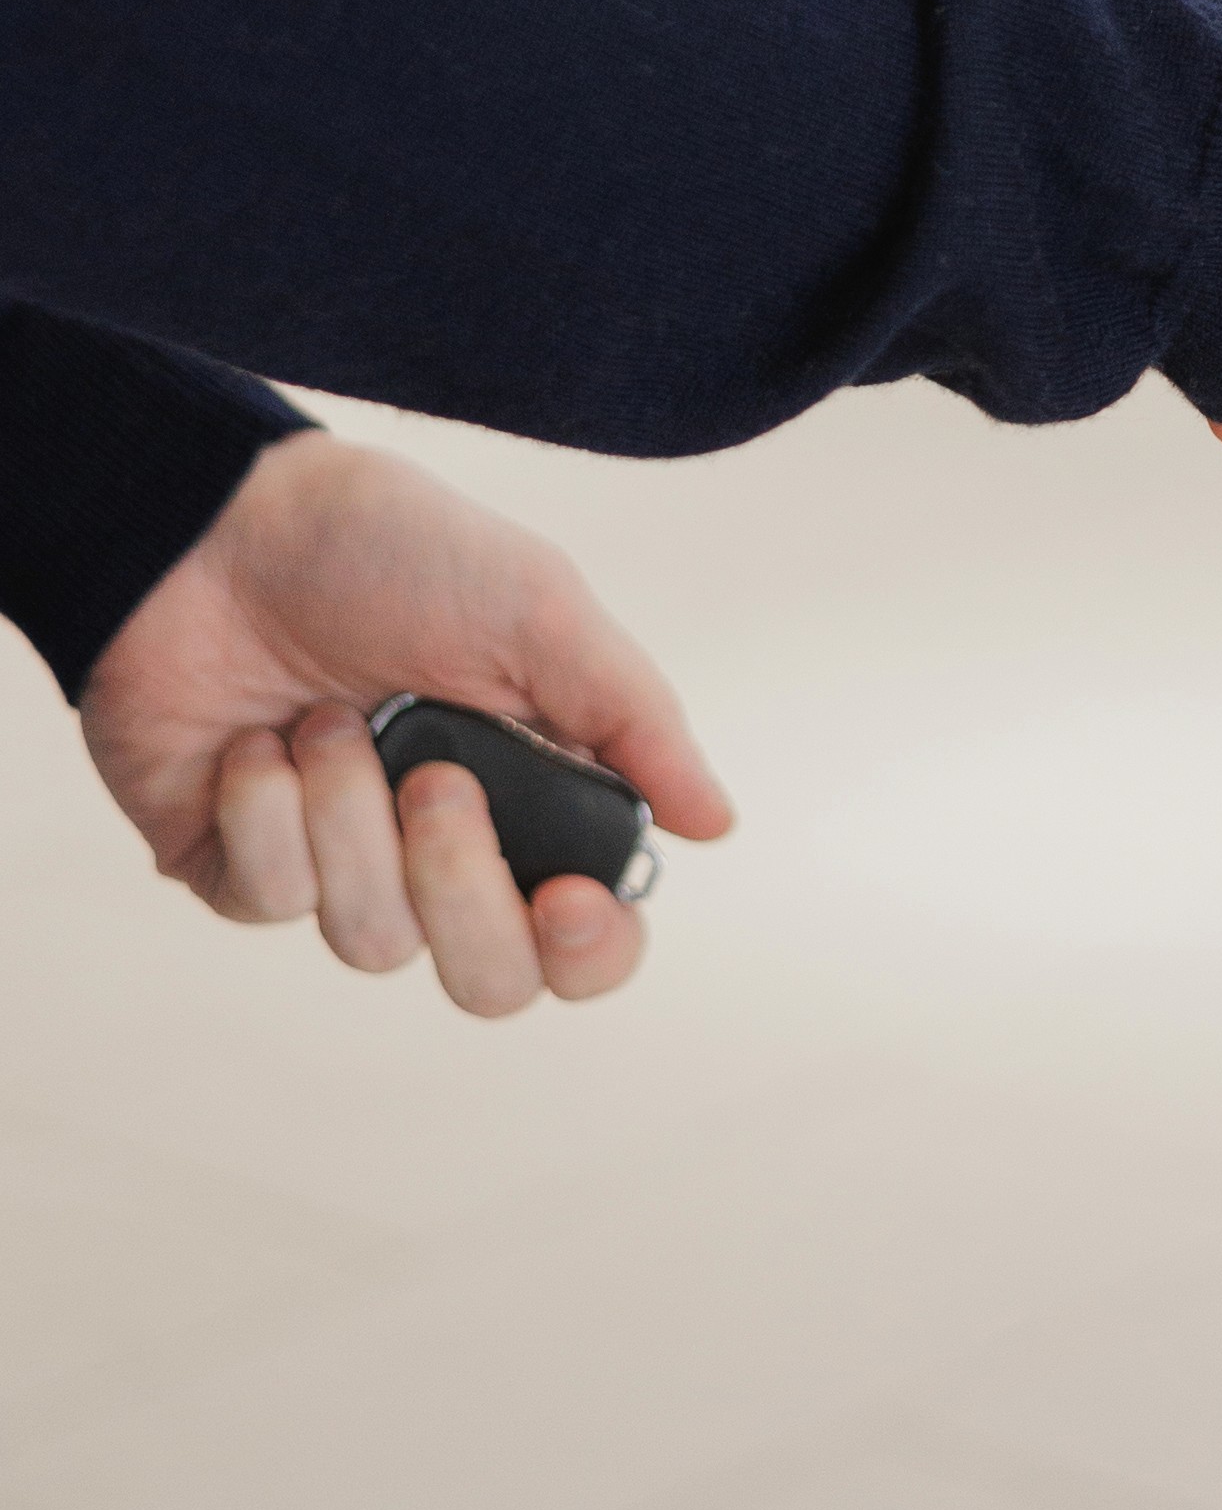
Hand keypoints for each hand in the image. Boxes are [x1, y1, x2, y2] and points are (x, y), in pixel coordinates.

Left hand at [78, 431, 732, 1015]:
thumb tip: (715, 821)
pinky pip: (272, 898)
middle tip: (435, 781)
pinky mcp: (241, 869)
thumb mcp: (538, 609)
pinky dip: (268, 809)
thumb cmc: (387, 550)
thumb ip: (632, 720)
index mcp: (533, 794)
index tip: (569, 897)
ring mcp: (341, 866)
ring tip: (328, 716)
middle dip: (461, 889)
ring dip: (351, 817)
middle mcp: (443, 849)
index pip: (588, 937)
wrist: (217, 529)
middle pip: (490, 980)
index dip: (591, 949)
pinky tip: (257, 740)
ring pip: (374, 940)